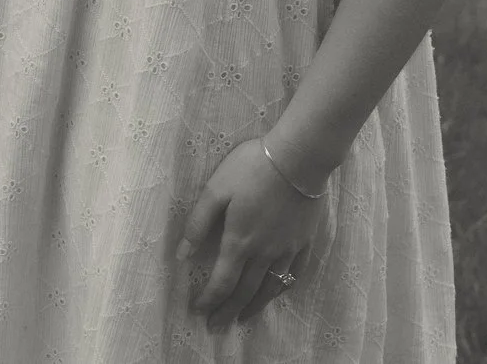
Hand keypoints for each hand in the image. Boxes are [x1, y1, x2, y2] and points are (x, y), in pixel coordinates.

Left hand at [177, 137, 326, 328]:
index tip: (197, 311)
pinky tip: (275, 292)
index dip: (208, 299)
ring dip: (253, 306)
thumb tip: (181, 254)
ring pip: (269, 287)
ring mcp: (287, 248)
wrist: (299, 158)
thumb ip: (198, 222)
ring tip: (242, 319)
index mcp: (239, 241)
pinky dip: (281, 288)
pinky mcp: (305, 241)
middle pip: (244, 291)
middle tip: (216, 328)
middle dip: (227, 311)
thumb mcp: (216, 189)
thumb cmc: (252, 168)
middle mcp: (264, 252)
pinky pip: (293, 274)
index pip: (221, 281)